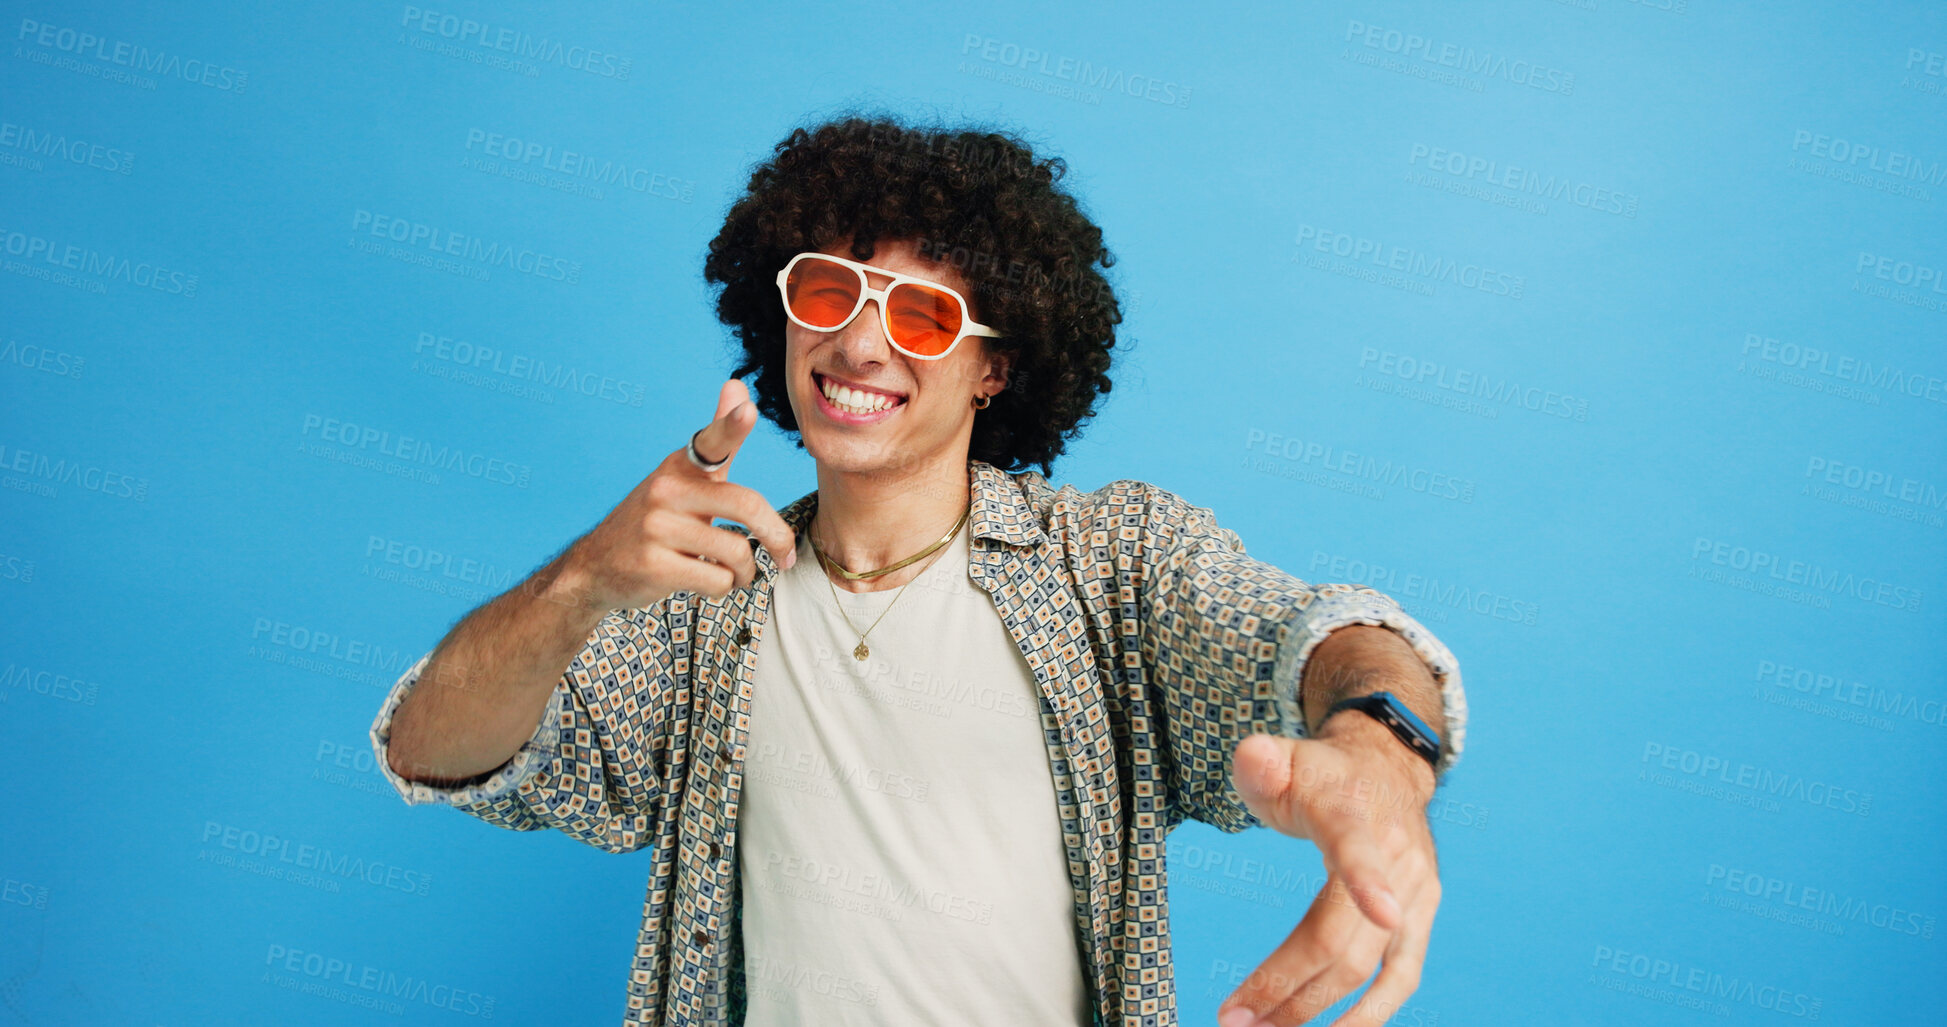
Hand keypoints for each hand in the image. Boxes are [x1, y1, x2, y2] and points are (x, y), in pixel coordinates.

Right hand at [567, 379, 795, 609]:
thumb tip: (738, 385)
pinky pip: (717, 579)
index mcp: (679, 466)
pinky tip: (709, 581)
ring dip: (745, 572)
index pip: (710, 441)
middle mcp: (666, 490)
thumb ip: (718, 438)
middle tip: (785, 555)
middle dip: (777, 536)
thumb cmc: (656, 519)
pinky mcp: (654, 565)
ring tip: (735, 573)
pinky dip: (724, 587)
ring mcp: (657, 527)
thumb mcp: (683, 476)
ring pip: (737, 551)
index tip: (748, 409)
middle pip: (746, 505)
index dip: (731, 425)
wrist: (597, 566)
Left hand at [1217, 715, 1440, 1026]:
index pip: (1358, 848)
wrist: (1384, 768)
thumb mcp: (1282, 755)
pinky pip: (1402, 977)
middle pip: (1343, 937)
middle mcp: (1395, 856)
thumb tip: (1253, 758)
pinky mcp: (1423, 916)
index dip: (1370, 880)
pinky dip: (1372, 1013)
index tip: (1382, 911)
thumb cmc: (1321, 773)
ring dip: (1318, 1009)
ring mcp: (1416, 891)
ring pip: (1370, 967)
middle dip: (1286, 985)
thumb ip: (1261, 760)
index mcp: (1354, 814)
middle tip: (1233, 1018)